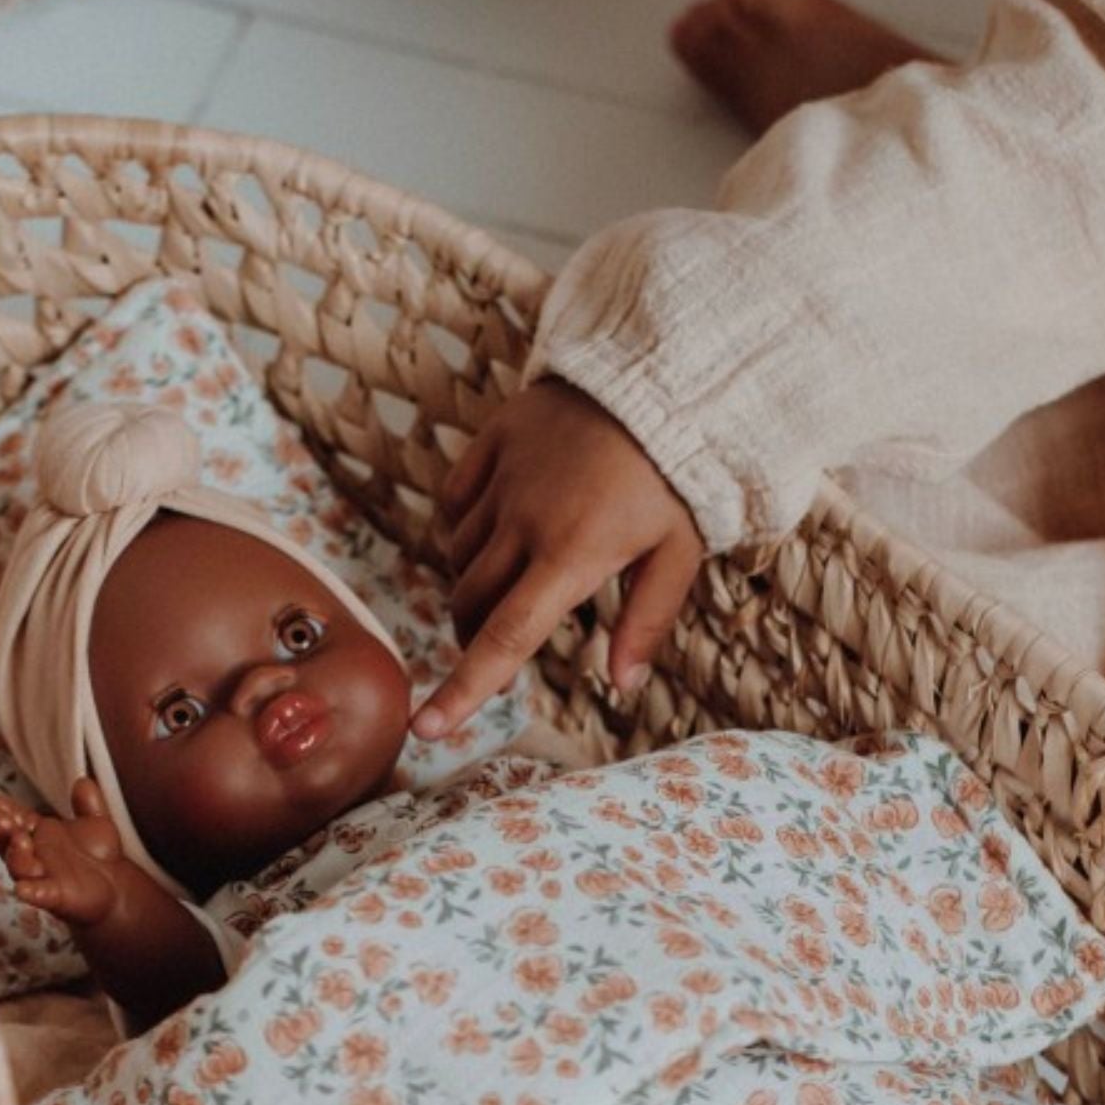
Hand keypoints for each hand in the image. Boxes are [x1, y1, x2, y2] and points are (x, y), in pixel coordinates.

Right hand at [0, 779, 126, 925]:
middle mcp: (34, 854)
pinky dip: (30, 892)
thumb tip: (84, 781)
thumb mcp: (96, 822)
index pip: (16, 819)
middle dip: (3, 831)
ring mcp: (42, 876)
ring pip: (19, 867)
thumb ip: (89, 803)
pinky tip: (22, 890)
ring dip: (15, 856)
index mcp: (39, 833)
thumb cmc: (96, 852)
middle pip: (9, 842)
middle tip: (1, 819)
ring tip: (19, 841)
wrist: (116, 885)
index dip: (5, 810)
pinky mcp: (54, 897)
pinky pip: (38, 894)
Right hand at [412, 377, 701, 739]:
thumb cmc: (679, 473)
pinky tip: (496, 528)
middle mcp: (526, 520)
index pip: (505, 639)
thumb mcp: (679, 552)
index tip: (425, 730)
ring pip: (459, 555)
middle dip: (473, 635)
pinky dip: (463, 528)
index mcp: (572, 555)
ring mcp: (504, 478)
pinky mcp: (493, 442)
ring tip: (513, 576)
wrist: (663, 373)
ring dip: (474, 581)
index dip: (462, 690)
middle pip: (470, 603)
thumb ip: (647, 622)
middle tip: (496, 641)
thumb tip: (621, 685)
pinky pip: (455, 502)